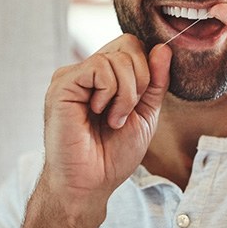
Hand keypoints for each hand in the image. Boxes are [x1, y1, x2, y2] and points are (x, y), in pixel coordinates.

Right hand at [43, 34, 171, 210]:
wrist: (91, 183)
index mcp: (106, 74)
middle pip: (129, 44)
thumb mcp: (146, 112)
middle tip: (126, 112)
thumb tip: (163, 48)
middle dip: (141, 80)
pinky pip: (99, 66)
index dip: (147, 69)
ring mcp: (74, 74)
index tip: (139, 102)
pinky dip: (110, 92)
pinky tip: (98, 113)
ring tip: (112, 118)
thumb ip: (156, 81)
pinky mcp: (63, 83)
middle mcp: (89, 70)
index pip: (134, 45)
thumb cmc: (114, 152)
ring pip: (117, 57)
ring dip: (126, 93)